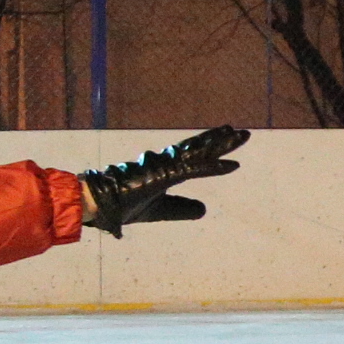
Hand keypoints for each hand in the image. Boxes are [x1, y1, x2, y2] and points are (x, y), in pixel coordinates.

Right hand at [80, 125, 246, 233]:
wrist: (99, 205)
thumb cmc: (123, 206)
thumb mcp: (161, 211)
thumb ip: (182, 209)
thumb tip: (204, 209)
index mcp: (165, 169)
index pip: (194, 156)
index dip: (213, 150)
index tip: (230, 141)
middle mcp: (167, 162)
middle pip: (200, 148)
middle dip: (222, 140)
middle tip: (244, 132)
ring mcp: (165, 166)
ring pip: (199, 152)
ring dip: (221, 144)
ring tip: (240, 135)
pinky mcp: (164, 175)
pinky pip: (194, 169)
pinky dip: (214, 167)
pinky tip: (231, 165)